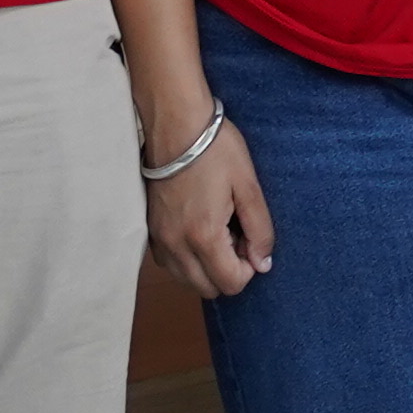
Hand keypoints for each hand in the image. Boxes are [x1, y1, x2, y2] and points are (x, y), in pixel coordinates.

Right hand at [144, 120, 277, 296]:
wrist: (175, 124)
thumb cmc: (216, 149)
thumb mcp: (249, 186)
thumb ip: (260, 230)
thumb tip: (262, 263)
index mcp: (203, 236)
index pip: (230, 284)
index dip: (248, 268)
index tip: (249, 239)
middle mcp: (176, 245)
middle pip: (208, 288)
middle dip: (227, 271)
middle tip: (235, 235)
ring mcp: (159, 239)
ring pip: (186, 279)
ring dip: (206, 267)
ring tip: (216, 230)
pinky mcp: (149, 229)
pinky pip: (170, 263)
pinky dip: (187, 258)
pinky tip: (197, 228)